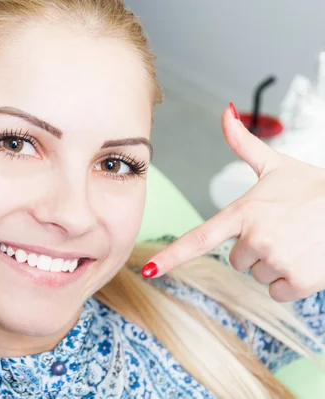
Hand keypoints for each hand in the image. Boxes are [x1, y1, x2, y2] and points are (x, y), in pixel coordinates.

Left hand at [143, 103, 324, 302]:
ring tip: (297, 241)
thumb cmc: (314, 188)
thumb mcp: (276, 164)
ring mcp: (277, 260)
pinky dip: (291, 282)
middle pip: (236, 261)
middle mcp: (256, 237)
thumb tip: (226, 112)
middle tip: (282, 230)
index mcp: (243, 212)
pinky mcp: (299, 280)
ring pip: (258, 275)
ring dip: (274, 264)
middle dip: (255, 250)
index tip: (147, 270)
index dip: (171, 256)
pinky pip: (278, 292)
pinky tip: (306, 259)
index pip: (199, 238)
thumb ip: (243, 144)